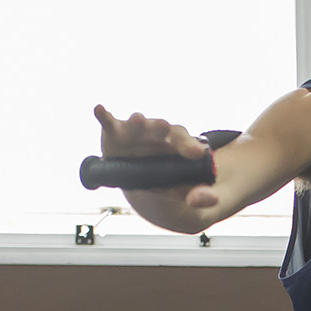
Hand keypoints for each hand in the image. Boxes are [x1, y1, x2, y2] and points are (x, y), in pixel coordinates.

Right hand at [93, 106, 219, 209]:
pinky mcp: (114, 133)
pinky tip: (98, 109)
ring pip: (136, 124)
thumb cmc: (165, 179)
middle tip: (163, 126)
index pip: (183, 140)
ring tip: (137, 120)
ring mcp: (134, 131)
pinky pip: (108, 122)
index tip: (195, 153)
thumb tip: (212, 201)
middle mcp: (155, 132)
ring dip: (136, 122)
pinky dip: (103, 115)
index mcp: (175, 143)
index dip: (188, 146)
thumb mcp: (182, 189)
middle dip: (161, 127)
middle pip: (160, 127)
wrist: (142, 179)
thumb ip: (198, 194)